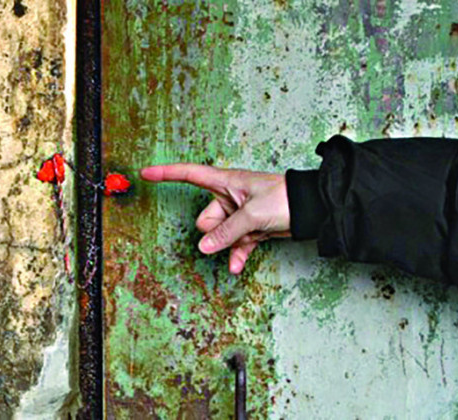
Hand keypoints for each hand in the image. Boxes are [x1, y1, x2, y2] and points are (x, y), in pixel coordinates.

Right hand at [140, 164, 290, 274]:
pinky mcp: (249, 230)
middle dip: (215, 230)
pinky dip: (236, 255)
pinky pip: (234, 245)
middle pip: (205, 218)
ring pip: (218, 235)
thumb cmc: (285, 198)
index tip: (146, 173)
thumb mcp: (252, 214)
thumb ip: (225, 232)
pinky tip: (238, 266)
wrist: (311, 209)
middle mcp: (228, 197)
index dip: (166, 173)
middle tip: (238, 226)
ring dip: (227, 245)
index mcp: (225, 181)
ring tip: (245, 243)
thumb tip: (204, 247)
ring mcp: (238, 215)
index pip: (189, 174)